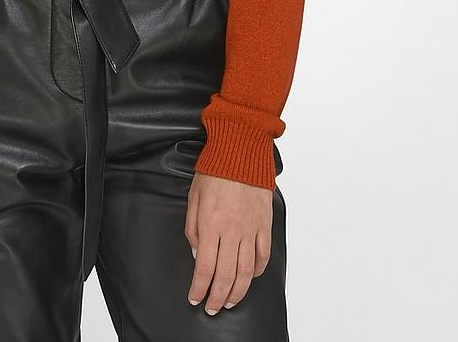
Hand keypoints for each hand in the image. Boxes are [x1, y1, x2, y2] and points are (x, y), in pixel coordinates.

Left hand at [184, 171, 273, 314]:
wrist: (241, 150)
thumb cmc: (214, 170)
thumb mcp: (193, 197)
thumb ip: (193, 228)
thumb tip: (198, 254)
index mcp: (211, 224)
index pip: (204, 267)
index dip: (199, 288)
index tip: (195, 298)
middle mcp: (232, 231)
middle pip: (225, 276)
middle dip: (217, 297)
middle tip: (212, 308)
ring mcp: (251, 229)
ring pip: (246, 271)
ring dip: (237, 291)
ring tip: (230, 301)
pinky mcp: (265, 224)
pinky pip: (263, 255)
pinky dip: (257, 271)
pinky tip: (250, 277)